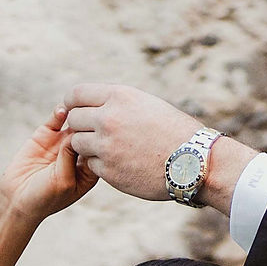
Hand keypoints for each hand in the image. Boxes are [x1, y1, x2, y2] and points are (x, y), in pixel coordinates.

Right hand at [0, 106, 97, 223]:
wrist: (17, 198)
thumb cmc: (45, 197)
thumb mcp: (64, 181)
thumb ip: (70, 157)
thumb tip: (76, 131)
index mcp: (89, 169)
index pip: (102, 149)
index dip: (105, 139)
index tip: (107, 131)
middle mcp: (78, 154)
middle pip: (91, 133)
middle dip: (93, 124)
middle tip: (93, 115)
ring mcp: (62, 143)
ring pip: (76, 122)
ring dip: (78, 115)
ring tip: (78, 111)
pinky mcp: (46, 134)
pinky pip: (56, 118)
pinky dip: (60, 112)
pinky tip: (62, 110)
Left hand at [62, 83, 225, 205]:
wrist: (194, 162)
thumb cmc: (175, 132)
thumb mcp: (147, 105)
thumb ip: (118, 104)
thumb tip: (94, 105)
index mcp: (119, 97)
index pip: (76, 94)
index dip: (72, 103)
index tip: (75, 111)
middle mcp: (109, 119)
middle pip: (73, 119)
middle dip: (80, 126)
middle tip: (92, 133)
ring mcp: (107, 146)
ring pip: (77, 143)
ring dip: (87, 146)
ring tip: (107, 150)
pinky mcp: (109, 171)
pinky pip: (90, 164)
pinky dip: (99, 165)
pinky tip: (118, 164)